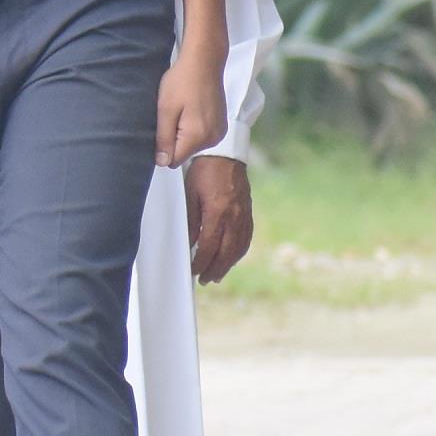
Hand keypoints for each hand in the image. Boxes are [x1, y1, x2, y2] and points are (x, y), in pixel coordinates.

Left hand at [155, 41, 226, 169]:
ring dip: (184, 133)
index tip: (161, 128)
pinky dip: (194, 128)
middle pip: (184, 153)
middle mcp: (212, 139)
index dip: (163, 149)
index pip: (174, 161)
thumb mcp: (165, 109)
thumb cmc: (181, 81)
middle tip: (172, 115)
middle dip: (174, 140)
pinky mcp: (222, 126)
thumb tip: (162, 163)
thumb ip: (163, 138)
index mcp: (197, 137)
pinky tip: (192, 110)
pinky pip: (202, 137)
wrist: (204, 61)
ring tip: (182, 110)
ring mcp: (219, 133)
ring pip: (193, 146)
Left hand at [184, 155, 254, 284]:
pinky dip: (239, 252)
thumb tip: (188, 244)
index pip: (209, 246)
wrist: (225, 154)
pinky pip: (246, 237)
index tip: (193, 270)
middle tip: (205, 280)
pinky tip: (232, 257)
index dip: (201, 262)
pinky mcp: (248, 212)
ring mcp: (244, 215)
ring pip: (238, 248)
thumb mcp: (190, 195)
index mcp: (218, 213)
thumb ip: (190, 221)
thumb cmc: (204, 171)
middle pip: (226, 252)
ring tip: (217, 275)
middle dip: (215, 269)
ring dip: (228, 264)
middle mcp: (234, 217)